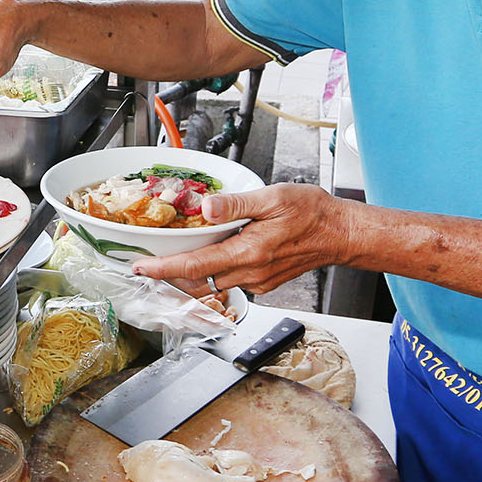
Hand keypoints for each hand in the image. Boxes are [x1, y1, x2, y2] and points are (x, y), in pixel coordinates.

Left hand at [131, 185, 356, 293]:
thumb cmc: (312, 214)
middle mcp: (251, 272)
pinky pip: (230, 282)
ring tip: (170, 260)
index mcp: (249, 251)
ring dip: (190, 275)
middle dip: (169, 274)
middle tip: (147, 263)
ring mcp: (257, 281)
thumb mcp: (272, 198)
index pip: (196, 266)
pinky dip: (213, 273)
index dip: (164, 269)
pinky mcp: (263, 283)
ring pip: (212, 284)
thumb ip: (236, 205)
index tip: (142, 268)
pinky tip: (209, 257)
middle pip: (198, 280)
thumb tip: (206, 207)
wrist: (340, 234)